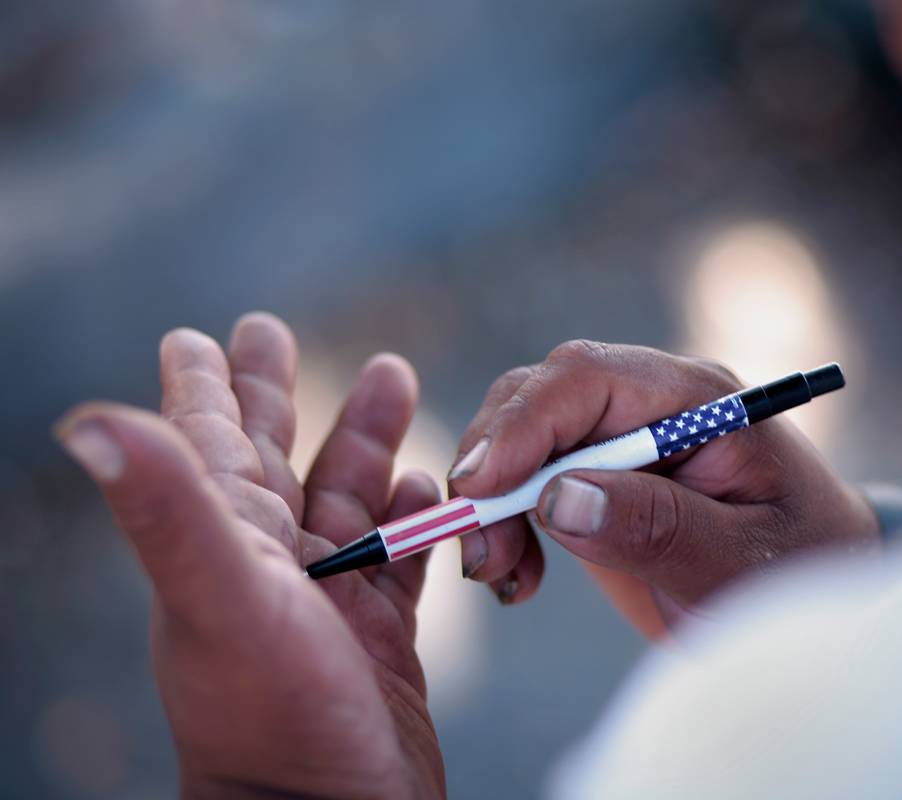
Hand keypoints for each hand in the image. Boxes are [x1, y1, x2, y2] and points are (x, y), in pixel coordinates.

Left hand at [56, 314, 443, 797]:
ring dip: (365, 438)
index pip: (208, 444)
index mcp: (227, 543)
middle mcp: (271, 566)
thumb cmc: (272, 717)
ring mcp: (326, 601)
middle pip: (272, 456)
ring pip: (346, 498)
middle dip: (276, 392)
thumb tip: (84, 418)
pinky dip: (419, 518)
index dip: (204, 387)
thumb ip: (168, 508)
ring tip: (393, 374)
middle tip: (271, 328)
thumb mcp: (221, 601)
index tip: (199, 337)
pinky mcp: (378, 636)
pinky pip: (400, 558)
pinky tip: (434, 490)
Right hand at [449, 340, 879, 637]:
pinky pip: (527, 482)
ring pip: (520, 438)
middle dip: (493, 468)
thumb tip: (558, 496)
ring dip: (489, 503)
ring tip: (498, 575)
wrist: (809, 592)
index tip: (479, 488)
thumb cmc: (797, 571)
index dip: (523, 424)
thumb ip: (659, 528)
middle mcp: (651, 403)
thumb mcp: (739, 562)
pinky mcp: (598, 476)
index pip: (588, 379)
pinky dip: (503, 524)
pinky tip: (518, 577)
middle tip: (481, 556)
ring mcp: (620, 438)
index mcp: (699, 400)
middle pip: (539, 399)